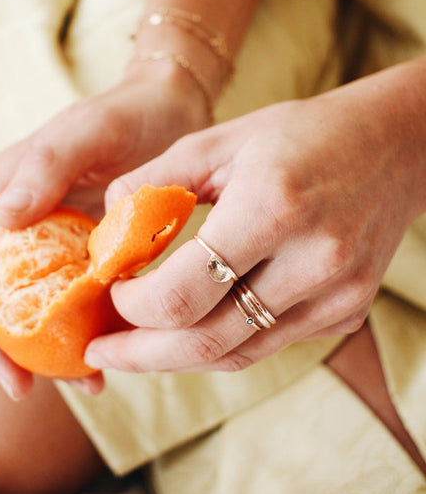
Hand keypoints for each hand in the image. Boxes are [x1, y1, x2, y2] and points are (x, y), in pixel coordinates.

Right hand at [0, 61, 208, 396]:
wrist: (173, 113)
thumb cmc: (124, 113)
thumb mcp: (85, 131)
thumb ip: (44, 166)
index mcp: (1, 194)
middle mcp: (21, 227)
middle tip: (19, 387)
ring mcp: (56, 249)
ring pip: (34, 312)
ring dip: (46, 356)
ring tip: (81, 386)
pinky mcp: (92, 263)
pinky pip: (80, 308)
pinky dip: (90, 339)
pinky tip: (108, 364)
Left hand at [84, 64, 425, 373]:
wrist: (394, 147)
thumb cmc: (299, 135)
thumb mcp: (220, 140)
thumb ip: (155, 181)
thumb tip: (104, 230)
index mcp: (272, 208)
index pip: (181, 294)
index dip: (131, 306)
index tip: (108, 291)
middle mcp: (312, 261)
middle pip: (205, 342)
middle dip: (139, 354)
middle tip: (100, 351)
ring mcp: (335, 296)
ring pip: (235, 354)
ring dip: (175, 358)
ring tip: (132, 351)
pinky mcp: (345, 313)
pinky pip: (266, 344)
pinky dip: (219, 344)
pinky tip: (188, 332)